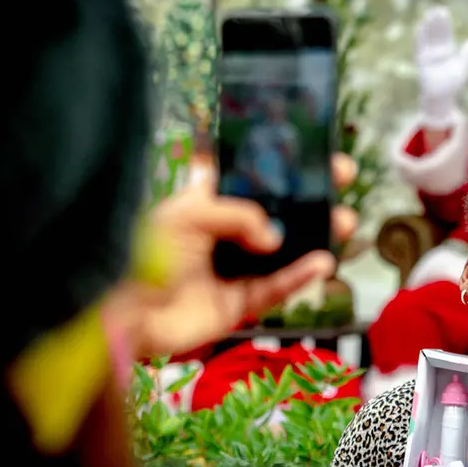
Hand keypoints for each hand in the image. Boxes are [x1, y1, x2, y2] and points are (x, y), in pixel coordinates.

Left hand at [114, 154, 358, 357]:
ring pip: (286, 250)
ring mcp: (235, 268)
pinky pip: (277, 288)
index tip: (314, 152)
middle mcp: (226, 232)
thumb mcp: (187, 215)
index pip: (252, 177)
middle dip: (312, 196)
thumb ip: (237, 215)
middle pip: (278, 211)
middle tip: (342, 180)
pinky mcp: (240, 303)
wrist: (123, 314)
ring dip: (317, 235)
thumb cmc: (144, 252)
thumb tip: (275, 238)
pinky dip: (300, 276)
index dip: (283, 165)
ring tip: (344, 222)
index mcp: (208, 202)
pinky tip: (322, 262)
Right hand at [415, 6, 467, 126]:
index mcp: (448, 52)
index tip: (443, 11)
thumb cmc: (452, 85)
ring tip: (428, 13)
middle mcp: (437, 52)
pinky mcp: (422, 61)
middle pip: (437, 33)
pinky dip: (420, 37)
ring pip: (429, 37)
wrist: (441, 98)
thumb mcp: (463, 67)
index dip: (444, 23)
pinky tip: (420, 26)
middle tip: (436, 8)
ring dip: (428, 26)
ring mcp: (429, 56)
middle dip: (436, 22)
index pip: (446, 34)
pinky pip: (420, 47)